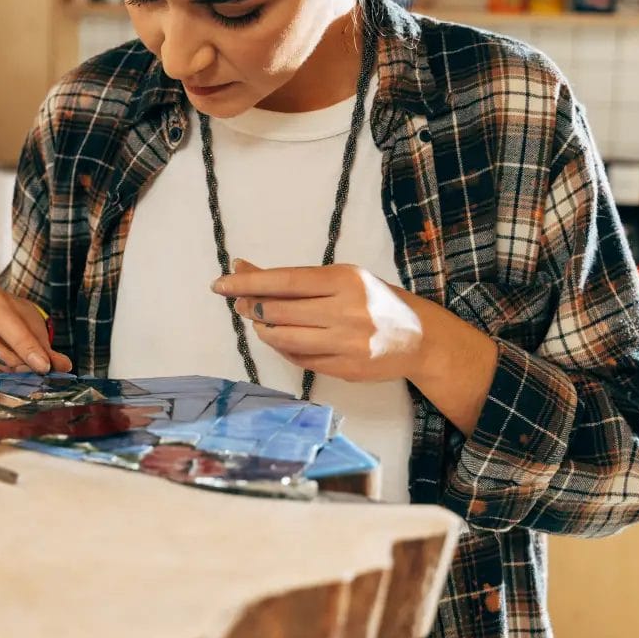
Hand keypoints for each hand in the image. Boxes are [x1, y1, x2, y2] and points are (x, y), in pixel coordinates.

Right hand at [0, 278, 72, 374]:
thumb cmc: (11, 317)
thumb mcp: (29, 323)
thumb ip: (44, 344)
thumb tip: (63, 366)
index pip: (0, 318)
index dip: (23, 344)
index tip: (43, 365)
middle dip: (4, 359)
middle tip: (29, 373)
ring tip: (20, 380)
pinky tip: (2, 389)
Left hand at [211, 260, 422, 381]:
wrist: (418, 337)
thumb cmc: (372, 300)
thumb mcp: (338, 278)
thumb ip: (290, 278)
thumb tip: (241, 267)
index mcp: (344, 280)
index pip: (284, 281)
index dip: (247, 283)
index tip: (220, 284)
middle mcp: (346, 312)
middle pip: (279, 311)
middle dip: (252, 307)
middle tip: (241, 304)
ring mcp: (346, 344)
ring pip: (284, 339)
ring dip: (264, 329)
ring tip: (262, 321)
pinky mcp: (345, 370)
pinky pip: (299, 359)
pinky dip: (283, 348)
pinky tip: (284, 338)